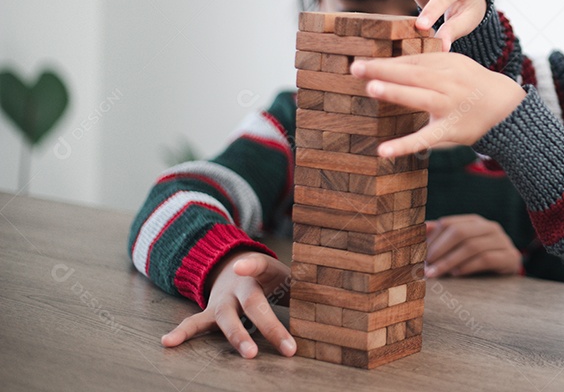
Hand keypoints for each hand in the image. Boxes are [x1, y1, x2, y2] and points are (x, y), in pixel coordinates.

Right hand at [161, 251, 294, 358]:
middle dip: (269, 326)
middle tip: (286, 347)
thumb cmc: (270, 276)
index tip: (243, 265)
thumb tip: (341, 295)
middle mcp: (240, 285)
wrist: (233, 264)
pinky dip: (183, 333)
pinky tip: (167, 342)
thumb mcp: (287, 273)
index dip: (253, 266)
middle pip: (254, 304)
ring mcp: (222, 299)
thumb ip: (306, 284)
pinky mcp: (210, 312)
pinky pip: (195, 323)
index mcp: (261, 271)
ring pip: (226, 318)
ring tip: (247, 353)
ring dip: (237, 337)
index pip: (261, 267)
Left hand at [350, 52, 525, 156]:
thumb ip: (429, 64)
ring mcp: (450, 105)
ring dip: (396, 92)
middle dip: (383, 69)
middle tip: (356, 67)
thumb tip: (394, 64)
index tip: (362, 62)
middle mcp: (448, 82)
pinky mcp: (450, 130)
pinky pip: (425, 137)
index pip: (413, 61)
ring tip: (371, 88)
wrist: (507, 108)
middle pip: (413, 74)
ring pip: (420, 97)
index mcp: (447, 64)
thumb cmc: (474, 85)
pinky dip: (405, 145)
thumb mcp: (456, 66)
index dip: (388, 61)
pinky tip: (383, 150)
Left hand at [426, 215, 521, 276]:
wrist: (509, 268)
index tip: (419, 255)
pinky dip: (468, 267)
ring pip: (472, 246)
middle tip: (426, 266)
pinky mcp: (509, 257)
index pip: (448, 223)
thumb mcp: (461, 245)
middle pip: (460, 232)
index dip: (432, 239)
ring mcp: (501, 241)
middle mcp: (489, 227)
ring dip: (449, 261)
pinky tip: (456, 274)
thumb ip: (442, 237)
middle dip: (439, 250)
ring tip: (436, 273)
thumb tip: (423, 227)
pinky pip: (486, 259)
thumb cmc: (479, 257)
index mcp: (474, 221)